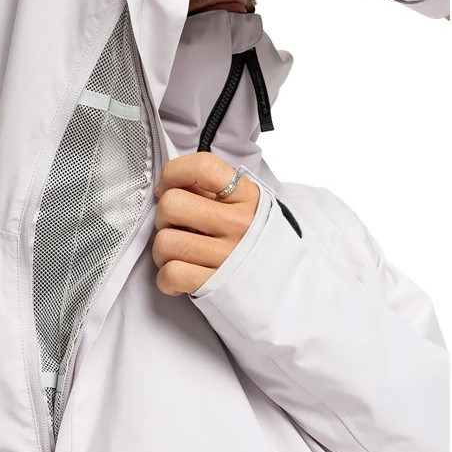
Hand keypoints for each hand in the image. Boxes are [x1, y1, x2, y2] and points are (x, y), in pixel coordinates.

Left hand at [151, 152, 259, 295]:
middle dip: (163, 217)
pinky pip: (171, 274)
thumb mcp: (248, 205)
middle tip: (175, 226)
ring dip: (162, 251)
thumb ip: (214, 191)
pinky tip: (178, 277)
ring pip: (165, 242)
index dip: (174, 173)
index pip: (203, 167)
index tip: (169, 188)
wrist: (289, 284)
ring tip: (179, 255)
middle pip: (172, 205)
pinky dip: (166, 279)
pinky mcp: (215, 285)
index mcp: (246, 197)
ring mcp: (228, 256)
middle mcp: (239, 224)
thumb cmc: (257, 242)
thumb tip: (167, 187)